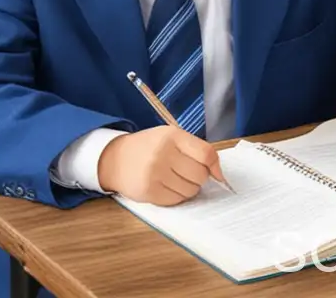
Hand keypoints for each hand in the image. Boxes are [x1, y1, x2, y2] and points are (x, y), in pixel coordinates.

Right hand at [97, 127, 223, 205]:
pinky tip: (165, 186)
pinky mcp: (150, 191)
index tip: (216, 173)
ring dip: (188, 188)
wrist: (116, 158)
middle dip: (199, 178)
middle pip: (200, 175)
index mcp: (171, 135)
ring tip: (174, 179)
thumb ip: (195, 149)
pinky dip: (176, 196)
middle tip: (186, 173)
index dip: (214, 166)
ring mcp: (156, 173)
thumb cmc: (148, 147)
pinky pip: (177, 200)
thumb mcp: (169, 137)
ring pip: (191, 191)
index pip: (206, 153)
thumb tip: (220, 175)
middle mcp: (163, 153)